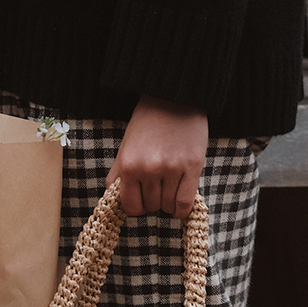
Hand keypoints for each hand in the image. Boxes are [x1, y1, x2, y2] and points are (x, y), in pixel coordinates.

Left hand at [110, 98, 207, 217]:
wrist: (173, 98)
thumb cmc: (148, 122)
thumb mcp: (126, 147)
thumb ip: (118, 175)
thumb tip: (114, 201)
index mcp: (128, 165)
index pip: (131, 206)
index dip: (137, 206)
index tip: (142, 200)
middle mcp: (148, 169)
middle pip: (151, 206)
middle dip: (154, 201)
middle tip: (158, 187)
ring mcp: (172, 169)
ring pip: (168, 206)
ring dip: (169, 203)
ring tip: (170, 187)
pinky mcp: (192, 166)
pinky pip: (185, 202)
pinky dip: (182, 208)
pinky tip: (180, 201)